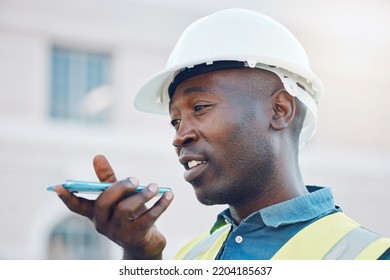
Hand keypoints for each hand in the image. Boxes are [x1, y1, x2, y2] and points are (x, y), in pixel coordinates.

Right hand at [54, 154, 173, 259]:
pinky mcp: (136, 237)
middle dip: (119, 187)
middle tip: (135, 179)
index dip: (67, 197)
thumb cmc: (130, 216)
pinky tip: (169, 195)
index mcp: (96, 214)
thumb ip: (109, 179)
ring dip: (142, 194)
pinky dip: (160, 204)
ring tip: (155, 186)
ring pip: (126, 210)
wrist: (145, 244)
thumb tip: (97, 156)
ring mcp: (118, 232)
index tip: (57, 186)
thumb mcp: (120, 198)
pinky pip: (148, 217)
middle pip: (104, 202)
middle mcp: (103, 224)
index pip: (77, 206)